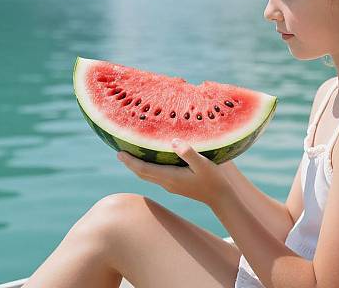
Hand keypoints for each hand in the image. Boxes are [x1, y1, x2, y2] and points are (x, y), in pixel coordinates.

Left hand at [117, 139, 231, 206]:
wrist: (220, 197)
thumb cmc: (212, 179)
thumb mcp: (202, 164)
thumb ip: (188, 153)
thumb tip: (173, 142)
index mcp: (170, 177)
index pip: (144, 169)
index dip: (130, 161)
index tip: (119, 153)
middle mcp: (167, 182)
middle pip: (142, 173)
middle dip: (130, 163)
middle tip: (119, 152)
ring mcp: (170, 185)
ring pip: (148, 175)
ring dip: (137, 166)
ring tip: (131, 154)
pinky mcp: (175, 184)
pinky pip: (156, 175)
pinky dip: (147, 168)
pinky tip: (151, 160)